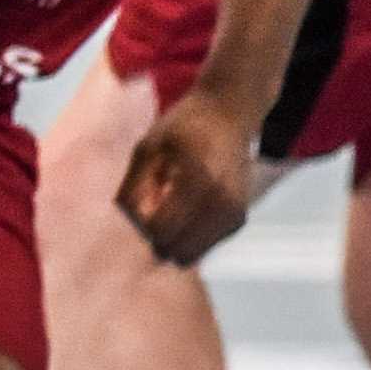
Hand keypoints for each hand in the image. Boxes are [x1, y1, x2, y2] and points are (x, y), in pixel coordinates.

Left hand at [115, 86, 262, 268]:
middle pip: (178, 251)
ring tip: (173, 210)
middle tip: (155, 212)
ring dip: (175, 240)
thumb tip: (132, 226)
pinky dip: (191, 238)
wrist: (229, 115)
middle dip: (159, 239)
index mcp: (196, 177)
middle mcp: (222, 198)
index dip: (142, 226)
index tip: (142, 206)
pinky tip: (188, 211)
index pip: (160, 229)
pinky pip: (205, 247)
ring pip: (191, 255)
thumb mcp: (148, 148)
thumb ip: (134, 188)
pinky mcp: (239, 219)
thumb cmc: (183, 128)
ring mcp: (234, 211)